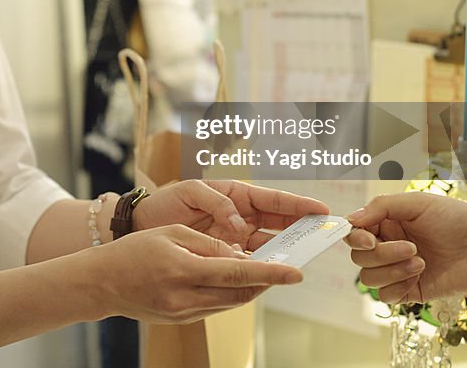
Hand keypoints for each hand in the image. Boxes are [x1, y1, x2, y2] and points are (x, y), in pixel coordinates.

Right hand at [95, 224, 303, 323]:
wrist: (101, 283)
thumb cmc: (133, 250)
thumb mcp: (171, 234)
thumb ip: (207, 244)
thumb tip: (238, 254)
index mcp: (184, 270)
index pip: (238, 272)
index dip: (271, 273)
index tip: (296, 273)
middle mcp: (186, 297)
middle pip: (240, 292)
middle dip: (265, 281)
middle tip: (283, 268)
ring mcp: (184, 313)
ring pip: (230, 301)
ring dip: (249, 287)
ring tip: (261, 271)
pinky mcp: (181, 320)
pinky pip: (215, 306)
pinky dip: (228, 292)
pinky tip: (231, 279)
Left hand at [134, 180, 329, 251]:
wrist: (144, 224)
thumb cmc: (167, 201)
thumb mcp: (191, 192)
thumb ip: (218, 203)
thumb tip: (239, 224)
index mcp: (237, 194)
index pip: (273, 200)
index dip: (298, 205)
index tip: (321, 210)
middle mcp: (241, 216)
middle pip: (278, 224)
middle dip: (301, 229)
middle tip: (322, 237)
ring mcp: (235, 237)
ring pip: (267, 245)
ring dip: (283, 251)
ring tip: (301, 257)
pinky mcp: (225, 255)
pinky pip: (248, 261)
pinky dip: (260, 266)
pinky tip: (271, 273)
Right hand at [345, 192, 466, 303]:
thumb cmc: (457, 220)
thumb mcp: (417, 203)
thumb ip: (380, 206)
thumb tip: (350, 219)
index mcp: (387, 223)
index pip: (355, 234)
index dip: (356, 238)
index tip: (369, 239)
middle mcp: (388, 246)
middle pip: (359, 258)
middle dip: (382, 254)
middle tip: (412, 248)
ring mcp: (397, 270)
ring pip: (368, 279)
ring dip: (392, 270)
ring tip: (421, 262)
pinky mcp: (408, 291)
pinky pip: (384, 296)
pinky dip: (396, 287)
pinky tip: (419, 276)